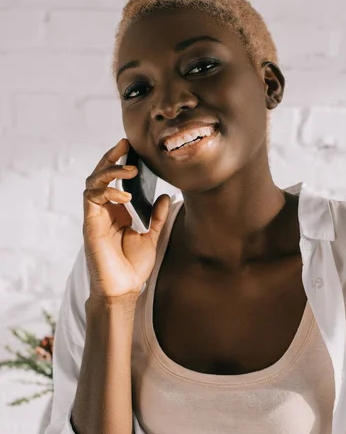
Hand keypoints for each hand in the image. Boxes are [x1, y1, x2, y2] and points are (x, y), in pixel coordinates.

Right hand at [83, 138, 170, 300]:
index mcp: (117, 211)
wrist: (124, 289)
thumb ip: (157, 217)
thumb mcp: (151, 236)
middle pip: (99, 175)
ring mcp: (95, 216)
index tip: (131, 147)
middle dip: (110, 157)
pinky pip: (91, 199)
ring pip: (93, 182)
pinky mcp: (90, 224)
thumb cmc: (133, 266)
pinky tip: (124, 196)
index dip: (119, 161)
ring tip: (130, 170)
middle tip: (125, 144)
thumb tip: (166, 196)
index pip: (113, 179)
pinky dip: (107, 192)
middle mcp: (103, 210)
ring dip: (110, 171)